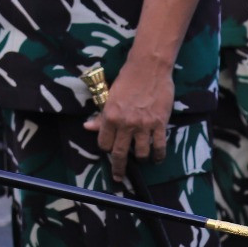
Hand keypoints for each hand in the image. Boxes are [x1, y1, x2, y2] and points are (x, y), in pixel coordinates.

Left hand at [84, 61, 172, 181]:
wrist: (148, 68)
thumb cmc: (127, 80)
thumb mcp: (109, 97)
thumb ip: (101, 115)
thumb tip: (88, 126)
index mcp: (109, 116)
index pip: (103, 142)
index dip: (105, 149)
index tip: (109, 152)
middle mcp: (125, 123)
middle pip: (119, 153)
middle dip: (118, 168)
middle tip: (118, 177)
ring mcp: (143, 125)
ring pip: (140, 153)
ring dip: (140, 159)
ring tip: (141, 159)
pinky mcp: (160, 124)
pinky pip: (159, 146)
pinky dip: (158, 156)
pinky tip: (156, 158)